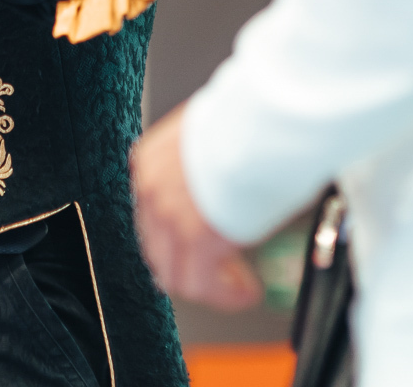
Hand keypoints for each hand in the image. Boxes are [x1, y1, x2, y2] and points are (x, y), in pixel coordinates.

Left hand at [131, 102, 261, 310]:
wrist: (262, 118)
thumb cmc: (251, 119)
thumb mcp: (211, 135)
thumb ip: (202, 163)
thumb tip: (221, 181)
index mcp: (151, 160)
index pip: (151, 214)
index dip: (177, 236)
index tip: (203, 244)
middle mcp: (150, 190)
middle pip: (158, 246)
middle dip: (191, 262)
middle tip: (223, 270)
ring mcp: (167, 216)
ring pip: (175, 272)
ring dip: (210, 284)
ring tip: (238, 286)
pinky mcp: (194, 238)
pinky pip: (200, 285)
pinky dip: (225, 295)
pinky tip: (247, 291)